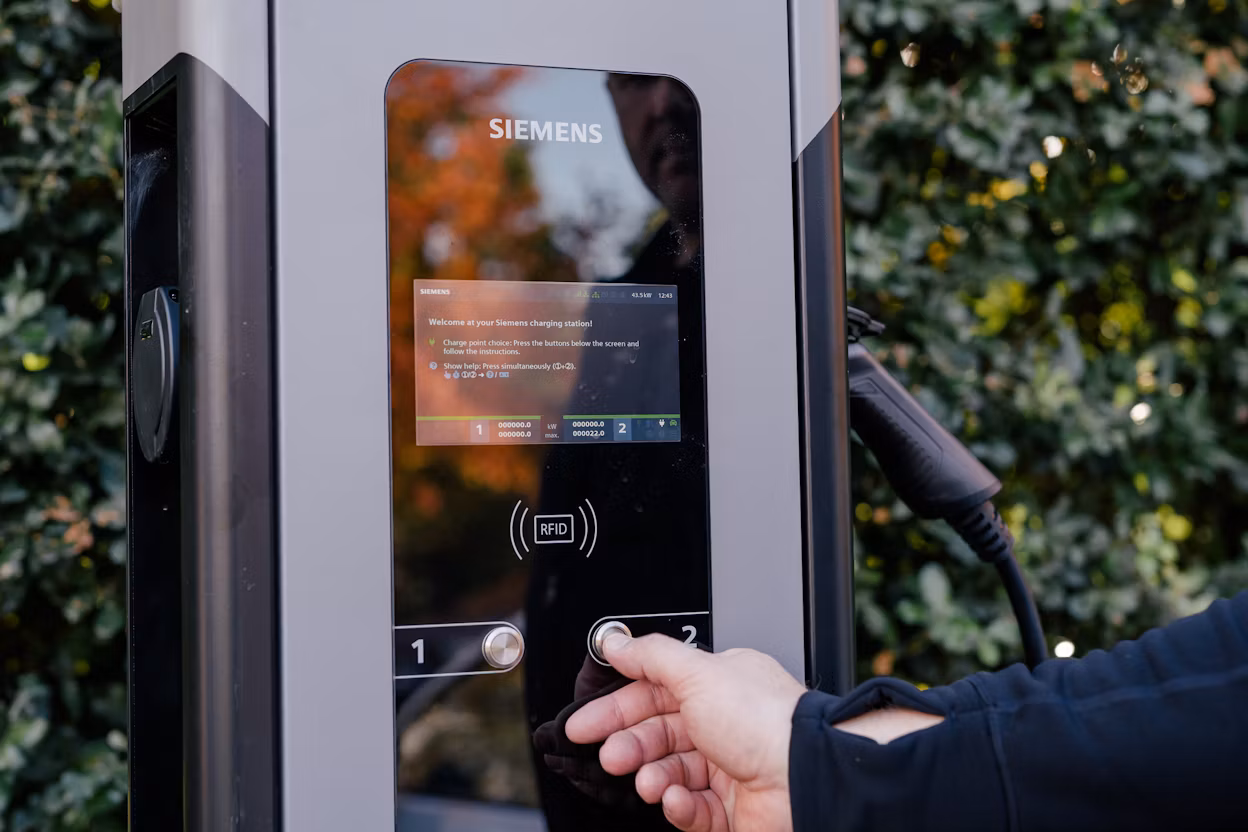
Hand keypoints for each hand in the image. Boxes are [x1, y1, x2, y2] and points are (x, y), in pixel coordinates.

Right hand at [564, 632, 806, 831]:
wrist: (806, 779)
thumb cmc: (765, 722)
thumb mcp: (698, 673)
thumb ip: (651, 656)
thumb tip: (616, 642)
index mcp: (718, 684)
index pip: (654, 691)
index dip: (616, 707)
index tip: (584, 723)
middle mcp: (725, 723)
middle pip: (658, 733)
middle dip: (628, 743)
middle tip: (608, 754)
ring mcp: (728, 767)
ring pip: (670, 771)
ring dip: (651, 775)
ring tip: (645, 780)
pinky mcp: (732, 809)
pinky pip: (691, 808)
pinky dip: (678, 805)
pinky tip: (674, 798)